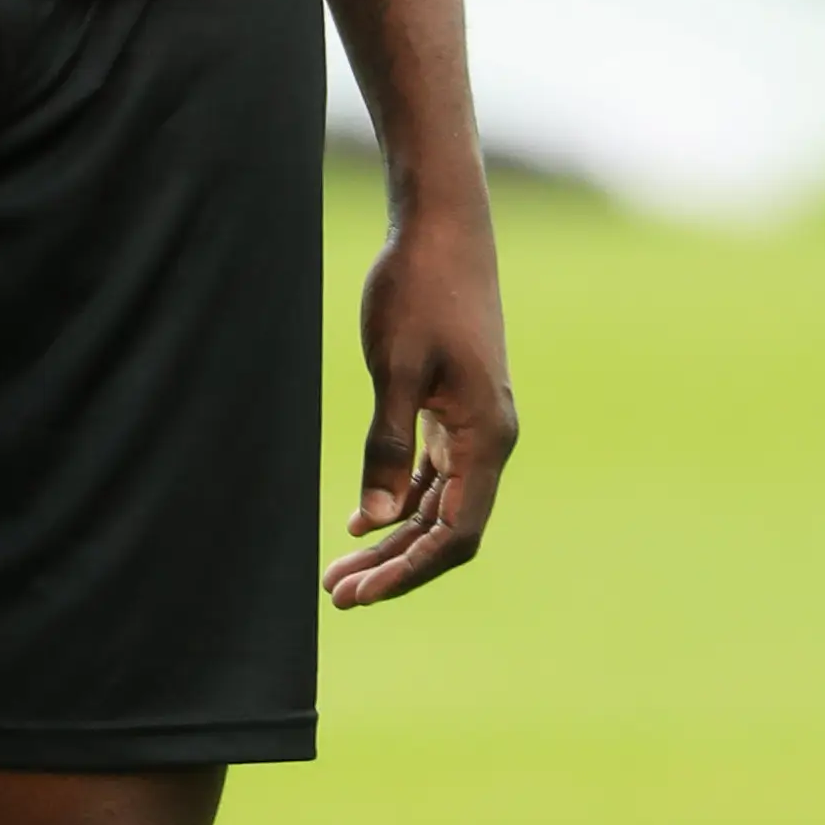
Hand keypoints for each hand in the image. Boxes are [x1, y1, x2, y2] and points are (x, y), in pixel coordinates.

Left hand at [327, 205, 516, 611]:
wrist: (443, 228)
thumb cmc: (419, 289)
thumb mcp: (393, 369)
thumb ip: (386, 447)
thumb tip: (374, 520)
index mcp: (486, 437)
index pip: (456, 534)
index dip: (408, 571)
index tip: (358, 594)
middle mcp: (489, 439)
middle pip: (447, 528)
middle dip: (395, 566)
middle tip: (335, 596)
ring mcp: (474, 425)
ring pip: (439, 504)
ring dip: (393, 539)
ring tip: (340, 570)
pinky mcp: (455, 408)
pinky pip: (435, 474)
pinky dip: (401, 501)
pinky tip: (362, 522)